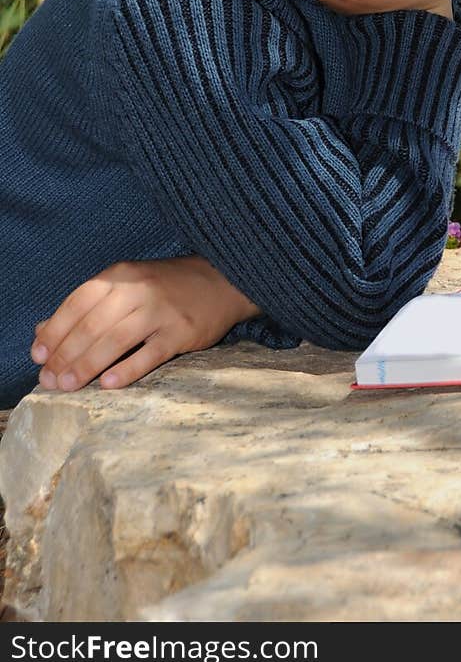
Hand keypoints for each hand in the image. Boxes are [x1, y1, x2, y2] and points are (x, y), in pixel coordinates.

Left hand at [30, 256, 260, 393]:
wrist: (223, 280)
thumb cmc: (165, 287)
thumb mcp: (125, 285)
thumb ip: (84, 307)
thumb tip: (41, 333)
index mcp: (120, 275)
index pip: (77, 303)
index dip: (54, 331)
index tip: (38, 357)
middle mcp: (138, 290)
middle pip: (92, 325)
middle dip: (66, 355)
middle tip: (49, 381)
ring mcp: (161, 311)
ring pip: (116, 340)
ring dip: (87, 365)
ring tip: (68, 386)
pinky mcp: (182, 332)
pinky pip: (149, 354)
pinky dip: (126, 370)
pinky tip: (108, 384)